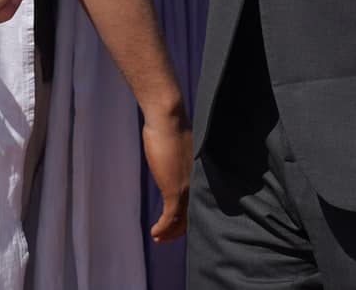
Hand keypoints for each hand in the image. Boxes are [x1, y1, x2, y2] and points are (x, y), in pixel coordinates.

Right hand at [142, 103, 192, 242]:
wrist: (167, 117)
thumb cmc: (169, 125)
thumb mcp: (176, 146)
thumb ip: (177, 158)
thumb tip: (171, 158)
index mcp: (200, 174)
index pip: (197, 202)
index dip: (187, 217)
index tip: (176, 224)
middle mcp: (197, 183)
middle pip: (191, 215)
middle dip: (178, 230)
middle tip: (166, 237)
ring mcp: (187, 187)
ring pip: (181, 220)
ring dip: (169, 232)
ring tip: (158, 238)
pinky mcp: (174, 189)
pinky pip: (170, 217)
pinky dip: (162, 228)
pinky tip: (155, 232)